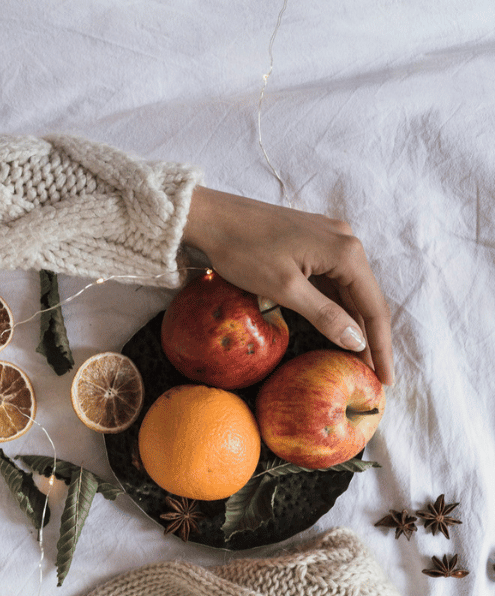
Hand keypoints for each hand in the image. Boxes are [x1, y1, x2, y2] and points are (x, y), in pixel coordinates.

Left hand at [181, 186, 393, 385]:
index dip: (381, 346)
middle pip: (365, 298)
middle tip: (373, 377)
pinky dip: (334, 305)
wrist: (209, 216)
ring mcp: (328, 238)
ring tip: (356, 360)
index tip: (386, 379)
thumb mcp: (284, 289)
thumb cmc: (242, 250)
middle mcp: (345, 240)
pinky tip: (335, 328)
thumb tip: (358, 341)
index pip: (374, 307)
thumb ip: (325, 315)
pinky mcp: (310, 241)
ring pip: (348, 289)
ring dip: (352, 323)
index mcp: (345, 251)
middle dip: (369, 338)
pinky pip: (330, 278)